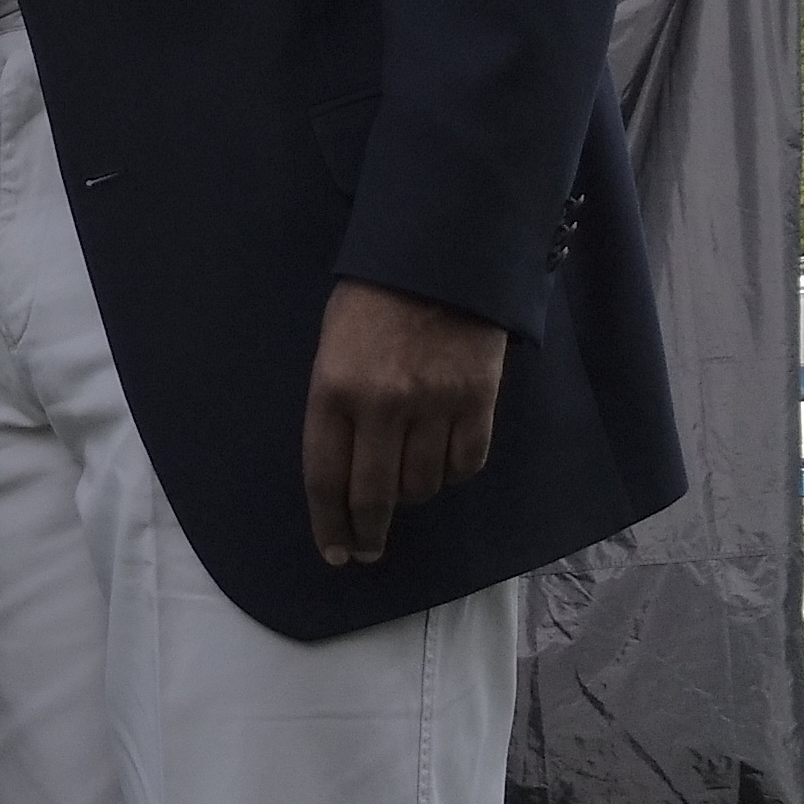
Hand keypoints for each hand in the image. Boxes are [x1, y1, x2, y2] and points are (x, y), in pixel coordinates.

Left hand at [302, 280, 506, 565]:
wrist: (443, 251)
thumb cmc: (376, 298)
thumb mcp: (333, 346)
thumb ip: (336, 408)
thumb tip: (344, 475)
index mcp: (333, 388)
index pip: (325, 478)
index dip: (329, 525)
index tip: (335, 552)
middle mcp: (382, 403)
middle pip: (374, 497)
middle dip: (368, 534)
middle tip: (367, 551)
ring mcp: (433, 403)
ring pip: (422, 486)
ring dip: (412, 496)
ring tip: (406, 485)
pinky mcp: (478, 400)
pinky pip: (465, 465)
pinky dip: (452, 474)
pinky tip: (443, 464)